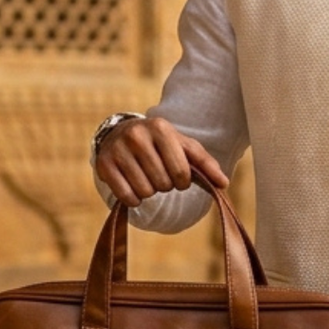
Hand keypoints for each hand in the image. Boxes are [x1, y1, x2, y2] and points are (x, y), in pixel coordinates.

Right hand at [95, 116, 228, 206]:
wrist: (122, 132)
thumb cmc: (161, 143)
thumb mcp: (184, 147)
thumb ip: (206, 164)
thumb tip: (224, 184)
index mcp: (161, 128)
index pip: (181, 172)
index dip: (183, 182)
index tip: (178, 176)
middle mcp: (137, 136)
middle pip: (162, 183)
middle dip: (165, 185)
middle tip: (159, 174)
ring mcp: (118, 149)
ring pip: (145, 192)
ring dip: (150, 192)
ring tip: (146, 178)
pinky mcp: (104, 164)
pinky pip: (126, 197)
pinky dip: (134, 199)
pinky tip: (134, 187)